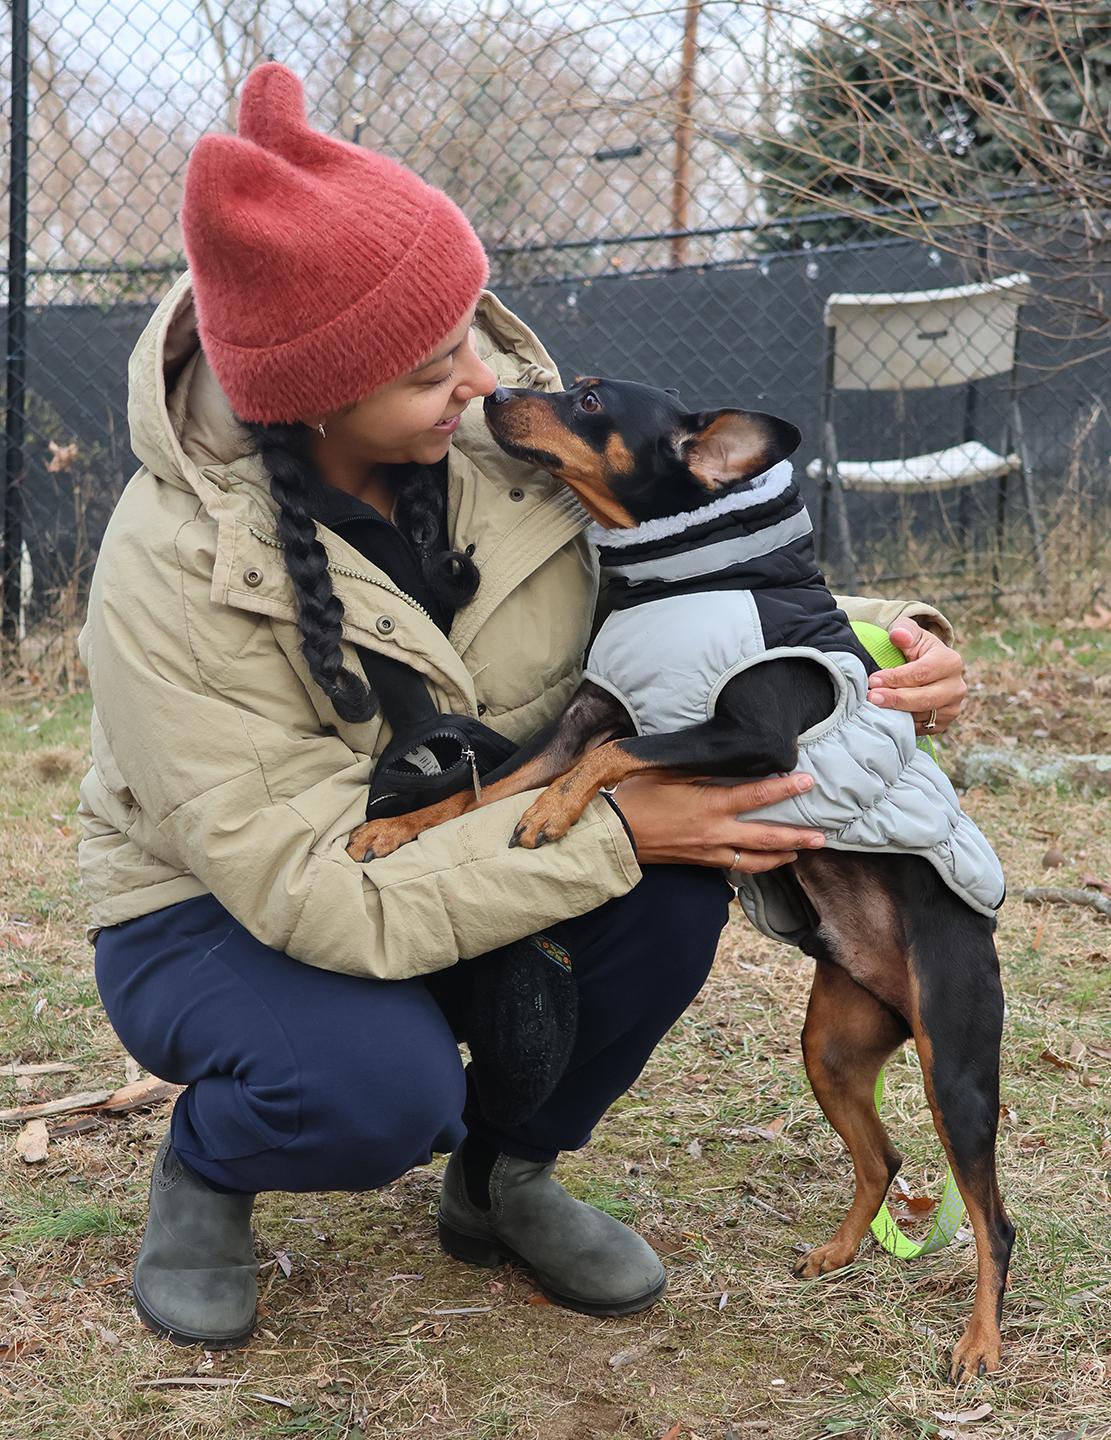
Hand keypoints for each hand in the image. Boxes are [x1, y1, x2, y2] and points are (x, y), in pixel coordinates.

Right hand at [611, 770, 824, 870]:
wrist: (613, 834)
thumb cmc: (637, 797)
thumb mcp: (669, 772)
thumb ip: (701, 768)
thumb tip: (727, 756)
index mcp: (709, 805)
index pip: (756, 797)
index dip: (784, 789)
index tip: (807, 781)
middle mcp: (715, 833)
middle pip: (765, 839)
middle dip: (796, 837)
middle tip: (821, 836)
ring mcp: (708, 853)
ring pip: (754, 862)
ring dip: (780, 857)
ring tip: (798, 852)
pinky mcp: (699, 864)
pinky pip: (733, 870)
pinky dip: (752, 868)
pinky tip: (760, 864)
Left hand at [866, 618, 967, 734]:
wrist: (927, 665)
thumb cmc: (914, 646)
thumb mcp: (910, 633)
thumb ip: (904, 631)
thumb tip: (898, 635)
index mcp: (950, 662)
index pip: (922, 673)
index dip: (896, 678)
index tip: (873, 680)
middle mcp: (957, 687)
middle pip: (924, 699)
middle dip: (896, 699)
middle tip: (871, 697)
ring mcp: (952, 708)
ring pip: (922, 716)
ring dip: (897, 713)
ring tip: (875, 707)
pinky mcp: (944, 723)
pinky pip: (922, 729)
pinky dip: (903, 724)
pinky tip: (886, 716)